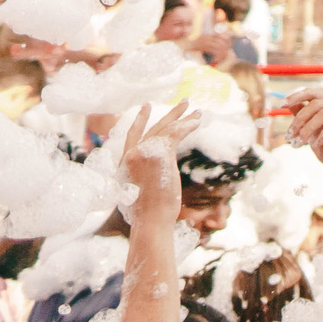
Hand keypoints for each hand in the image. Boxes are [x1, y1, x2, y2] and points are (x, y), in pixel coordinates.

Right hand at [119, 102, 198, 224]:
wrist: (149, 219)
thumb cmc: (145, 214)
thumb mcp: (136, 192)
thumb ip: (139, 179)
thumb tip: (148, 181)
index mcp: (124, 163)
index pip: (131, 136)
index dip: (139, 120)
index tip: (146, 107)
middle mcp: (132, 154)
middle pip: (153, 128)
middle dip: (169, 114)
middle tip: (183, 102)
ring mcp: (145, 152)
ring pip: (167, 128)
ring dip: (183, 118)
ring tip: (197, 110)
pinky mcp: (160, 153)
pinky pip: (175, 133)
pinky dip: (187, 126)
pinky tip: (197, 121)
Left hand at [291, 92, 322, 203]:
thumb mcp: (311, 133)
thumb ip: (304, 118)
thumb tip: (289, 104)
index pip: (315, 93)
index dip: (299, 96)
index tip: (283, 104)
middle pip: (318, 103)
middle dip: (301, 119)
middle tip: (290, 135)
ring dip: (309, 128)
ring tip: (300, 142)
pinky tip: (318, 144)